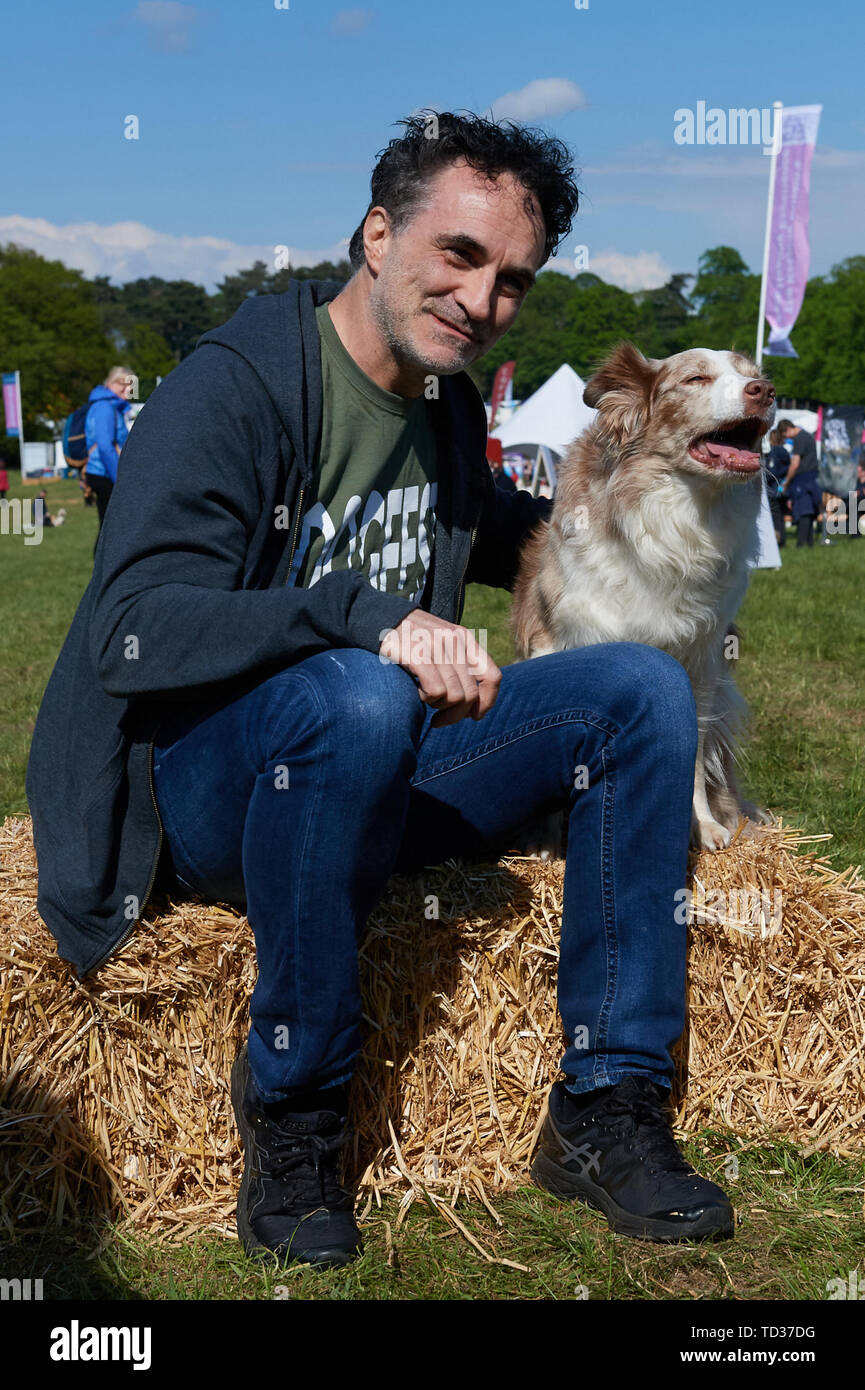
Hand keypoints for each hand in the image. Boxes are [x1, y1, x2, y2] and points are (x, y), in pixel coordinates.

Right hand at [379, 610, 500, 725]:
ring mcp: (437, 646)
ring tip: (425, 698)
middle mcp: (454, 640)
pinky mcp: (418, 654)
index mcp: (464, 638)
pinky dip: (426, 698)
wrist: (376, 617)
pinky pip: (436, 690)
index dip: (486, 702)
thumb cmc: (409, 639)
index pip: (493, 676)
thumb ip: (458, 664)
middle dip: (456, 715)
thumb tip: (474, 705)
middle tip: (439, 719)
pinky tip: (415, 691)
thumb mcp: (440, 644)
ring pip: (455, 696)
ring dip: (438, 707)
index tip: (472, 716)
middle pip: (471, 694)